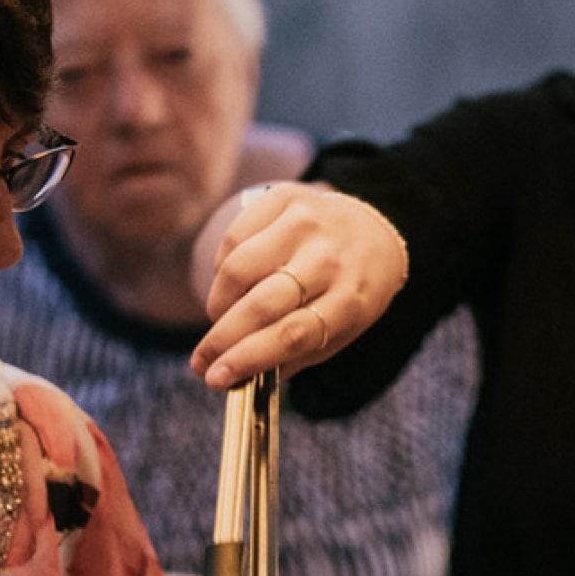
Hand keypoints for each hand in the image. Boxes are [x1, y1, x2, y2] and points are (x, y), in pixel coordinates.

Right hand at [190, 183, 407, 389]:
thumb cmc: (347, 293)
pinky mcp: (286, 197)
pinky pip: (234, 237)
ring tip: (220, 319)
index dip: (247, 358)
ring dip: (219, 303)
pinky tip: (230, 283)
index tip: (215, 377)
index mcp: (349, 301)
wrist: (374, 232)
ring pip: (238, 269)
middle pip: (261, 304)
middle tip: (201, 360)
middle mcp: (329, 260)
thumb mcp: (338, 332)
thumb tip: (236, 378)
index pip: (291, 335)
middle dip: (221, 338)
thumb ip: (292, 356)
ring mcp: (308, 225)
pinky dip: (222, 267)